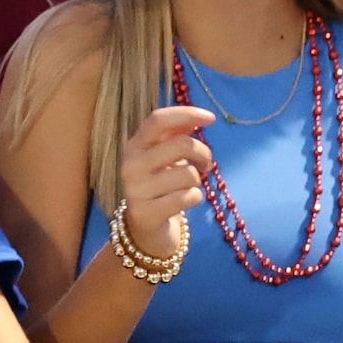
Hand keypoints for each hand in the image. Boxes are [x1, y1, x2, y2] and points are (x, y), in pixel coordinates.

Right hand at [116, 105, 212, 260]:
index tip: (211, 118)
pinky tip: (185, 202)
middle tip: (207, 164)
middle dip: (203, 153)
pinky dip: (195, 198)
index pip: (159, 120)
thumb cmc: (159, 187)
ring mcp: (136, 190)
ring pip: (188, 174)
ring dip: (198, 181)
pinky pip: (188, 197)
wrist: (144, 229)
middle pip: (181, 144)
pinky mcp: (146, 213)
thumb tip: (197, 118)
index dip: (186, 113)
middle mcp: (131, 165)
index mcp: (135, 145)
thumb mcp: (164, 157)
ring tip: (189, 187)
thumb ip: (177, 135)